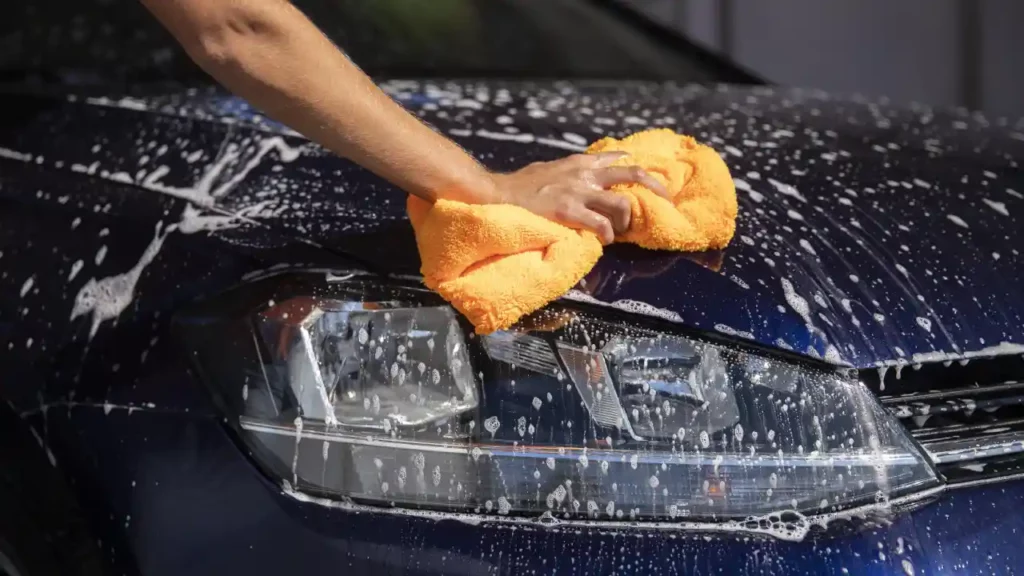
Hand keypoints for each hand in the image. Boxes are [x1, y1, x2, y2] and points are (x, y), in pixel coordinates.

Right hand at [488, 152, 670, 244]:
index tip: (651, 182)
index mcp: (579, 163)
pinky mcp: (569, 211)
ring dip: (626, 222)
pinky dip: (608, 236)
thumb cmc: (519, 187)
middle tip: (665, 202)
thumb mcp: (549, 170)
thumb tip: (581, 175)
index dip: (639, 170)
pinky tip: (603, 242)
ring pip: (621, 204)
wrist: (497, 194)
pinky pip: (601, 225)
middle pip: (633, 175)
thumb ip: (569, 172)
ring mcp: (577, 192)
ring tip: (619, 232)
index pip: (618, 159)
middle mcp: (584, 174)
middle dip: (655, 188)